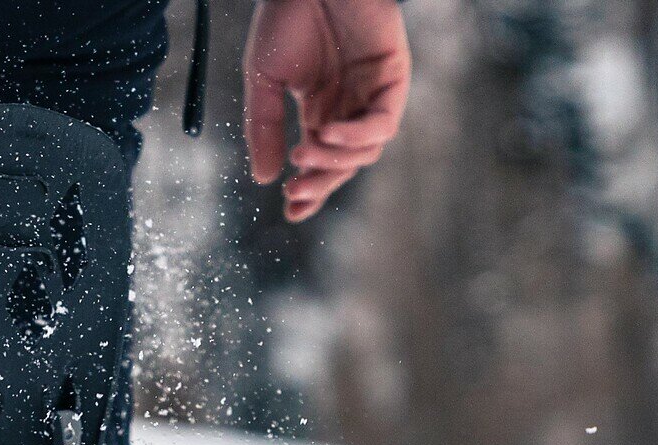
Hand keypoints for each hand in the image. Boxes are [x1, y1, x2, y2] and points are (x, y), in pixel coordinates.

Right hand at [244, 0, 410, 221]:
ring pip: (366, 151)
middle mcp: (350, 105)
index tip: (291, 212)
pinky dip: (357, 136)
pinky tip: (327, 134)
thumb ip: (265, 129)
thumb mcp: (264, 82)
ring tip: (303, 153)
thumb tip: (265, 179)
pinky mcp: (393, 75)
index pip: (322, 162)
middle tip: (294, 193)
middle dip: (320, 183)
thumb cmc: (285, 17)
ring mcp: (373, 92)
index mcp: (321, 109)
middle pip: (345, 164)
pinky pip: (383, 122)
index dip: (311, 190)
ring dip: (335, 161)